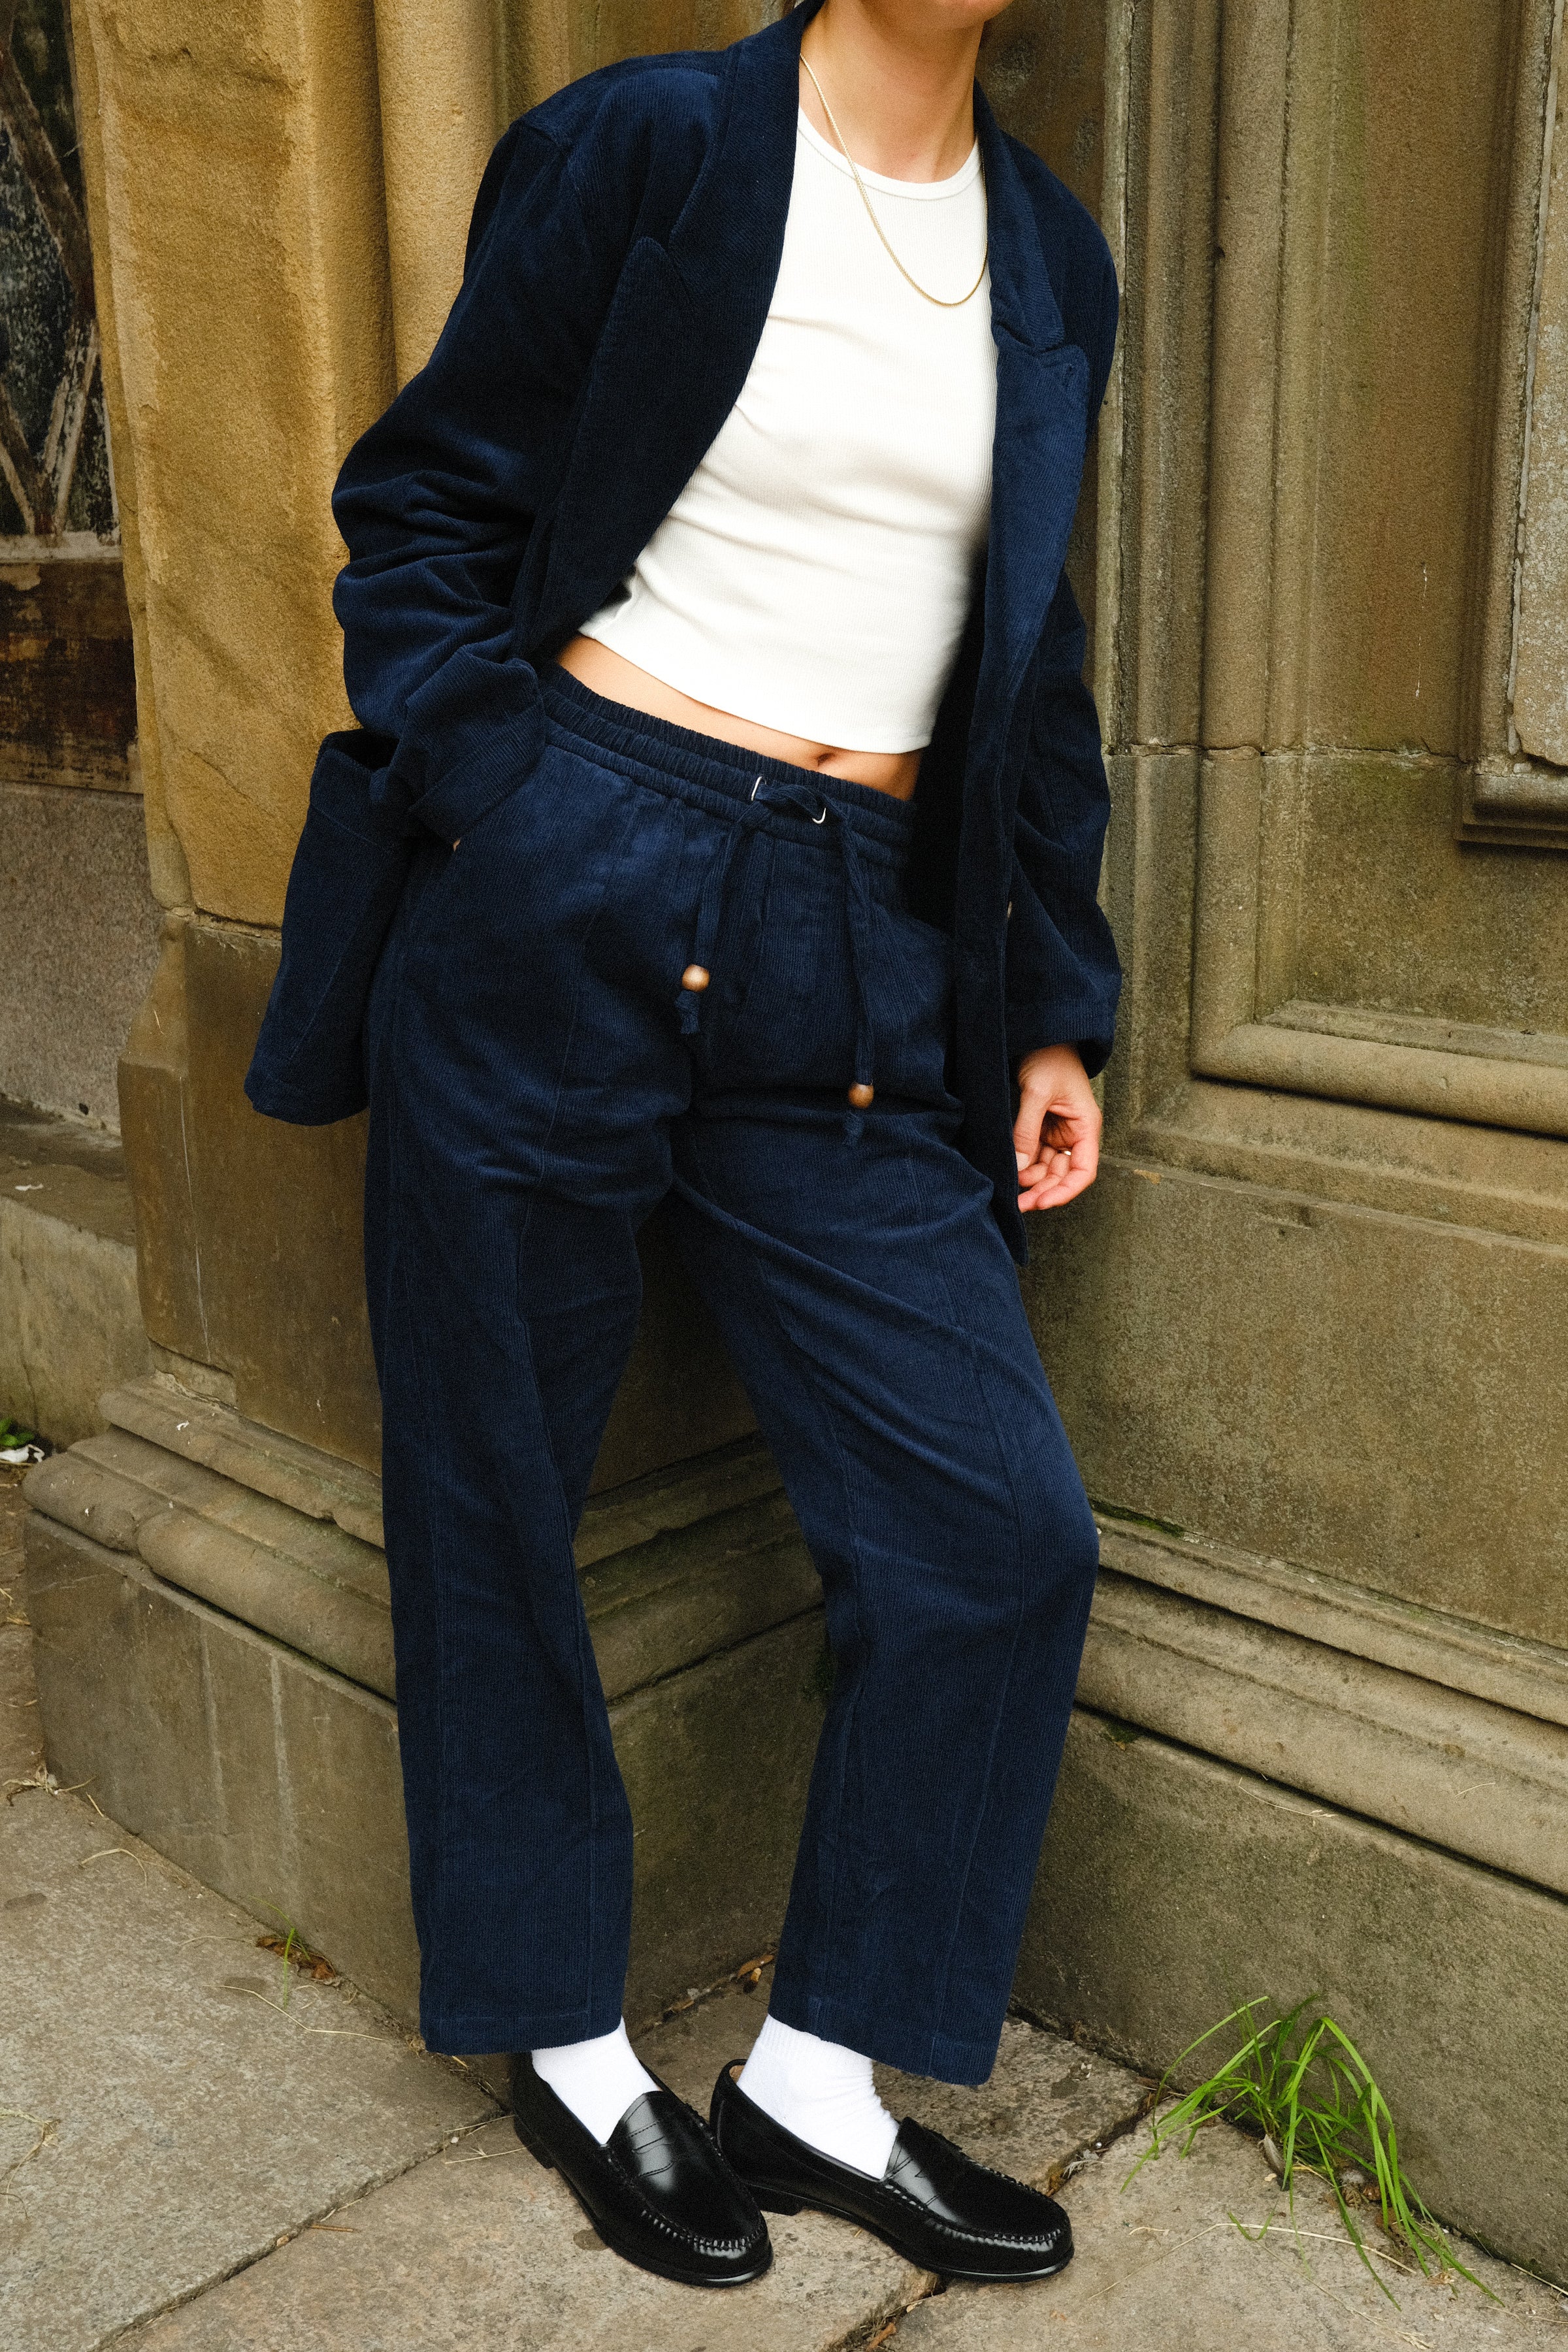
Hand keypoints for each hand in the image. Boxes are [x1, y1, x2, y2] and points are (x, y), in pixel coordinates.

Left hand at [1013, 1044, 1100, 1212]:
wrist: (1039, 1034)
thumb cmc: (1049, 1057)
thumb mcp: (1038, 1092)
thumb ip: (1028, 1130)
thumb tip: (1020, 1167)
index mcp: (1085, 1126)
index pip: (1083, 1170)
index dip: (1065, 1191)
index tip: (1043, 1203)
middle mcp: (1074, 1133)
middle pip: (1062, 1174)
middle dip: (1043, 1191)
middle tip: (1019, 1204)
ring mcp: (1056, 1132)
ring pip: (1046, 1168)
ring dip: (1031, 1180)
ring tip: (1011, 1190)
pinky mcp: (1040, 1128)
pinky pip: (1033, 1154)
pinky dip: (1023, 1164)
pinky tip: (1010, 1171)